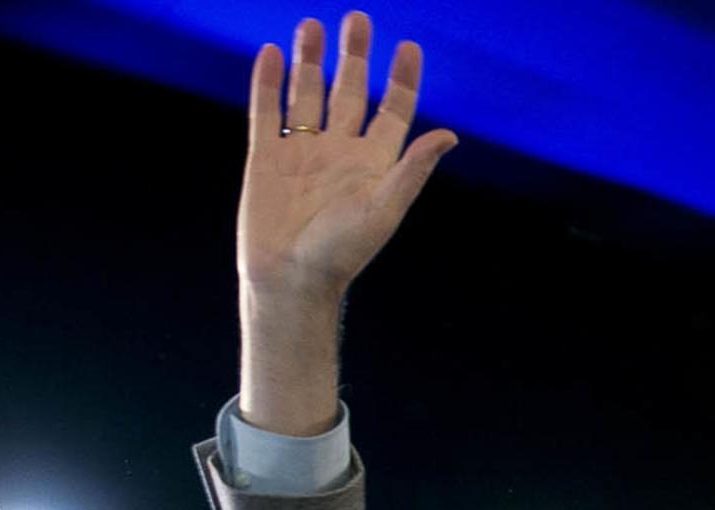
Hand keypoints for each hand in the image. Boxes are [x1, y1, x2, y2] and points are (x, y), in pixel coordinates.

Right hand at [237, 14, 457, 434]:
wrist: (291, 279)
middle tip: (358, 18)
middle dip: (354, 56)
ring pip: (306, 93)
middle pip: (349, 91)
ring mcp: (301, 151)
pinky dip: (267, 82)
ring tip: (313, 24)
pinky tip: (270, 54)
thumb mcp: (384, 209)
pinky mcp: (265, 156)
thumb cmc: (342, 253)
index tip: (409, 47)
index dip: (401, 80)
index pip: (392, 111)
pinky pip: (266, 111)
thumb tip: (449, 135)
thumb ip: (412, 169)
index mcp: (373, 163)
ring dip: (310, 60)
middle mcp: (339, 151)